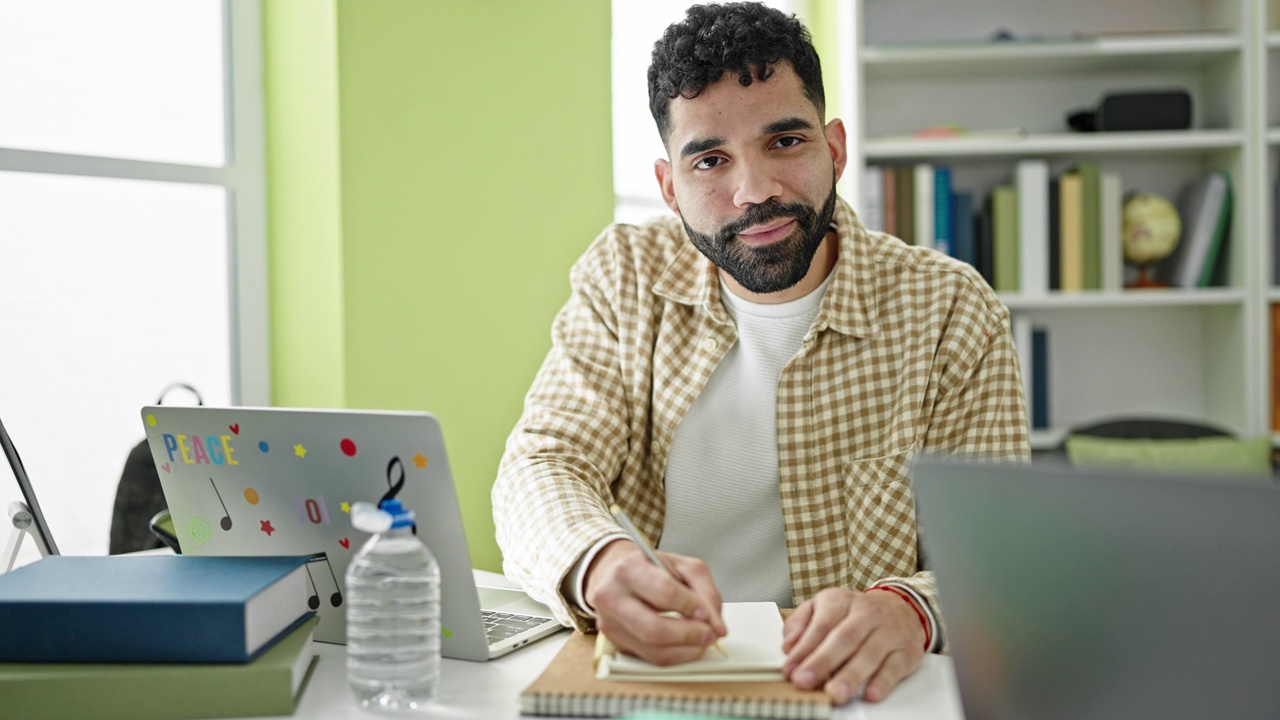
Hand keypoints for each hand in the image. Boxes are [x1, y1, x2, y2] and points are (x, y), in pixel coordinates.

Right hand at [583, 539, 726, 665]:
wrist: (617, 575)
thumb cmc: (651, 569)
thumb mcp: (683, 566)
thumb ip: (706, 591)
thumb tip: (716, 624)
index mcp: (629, 569)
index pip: (664, 593)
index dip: (692, 606)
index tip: (707, 612)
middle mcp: (612, 597)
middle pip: (654, 629)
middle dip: (690, 635)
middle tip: (709, 633)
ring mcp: (610, 624)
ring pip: (653, 651)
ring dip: (686, 650)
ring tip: (701, 639)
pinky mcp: (616, 643)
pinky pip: (651, 659)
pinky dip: (676, 655)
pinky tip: (685, 644)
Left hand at [782, 587, 925, 704]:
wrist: (900, 608)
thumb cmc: (854, 613)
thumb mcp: (822, 607)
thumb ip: (800, 624)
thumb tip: (788, 646)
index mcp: (841, 601)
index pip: (821, 624)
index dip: (804, 648)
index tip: (790, 668)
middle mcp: (866, 614)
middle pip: (844, 638)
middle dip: (822, 662)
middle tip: (805, 680)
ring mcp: (888, 632)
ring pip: (869, 654)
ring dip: (850, 676)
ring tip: (834, 693)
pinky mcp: (906, 652)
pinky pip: (894, 667)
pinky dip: (882, 682)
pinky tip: (870, 693)